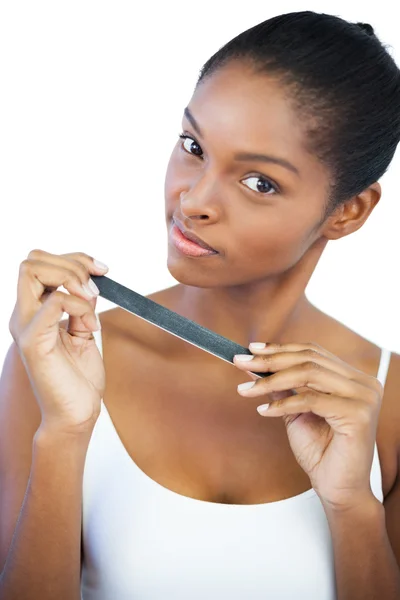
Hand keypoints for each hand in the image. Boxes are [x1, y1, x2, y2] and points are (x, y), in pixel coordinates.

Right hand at [9, 249, 108, 434]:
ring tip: (92, 301)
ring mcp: (25, 326)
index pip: (41, 263)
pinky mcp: (33, 340)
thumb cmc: (79, 378)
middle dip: (72, 263)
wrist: (76, 413)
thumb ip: (81, 305)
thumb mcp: (84, 330)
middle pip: (33, 259)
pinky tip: (89, 324)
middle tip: (96, 287)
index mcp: (35, 311)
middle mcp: (24, 314)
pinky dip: (78, 304)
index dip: (74, 259)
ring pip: (33, 269)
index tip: (103, 271)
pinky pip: (53, 301)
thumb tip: (88, 283)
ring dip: (72, 277)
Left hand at [234, 342, 383, 509]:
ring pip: (308, 374)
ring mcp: (364, 397)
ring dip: (271, 380)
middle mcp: (363, 383)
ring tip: (246, 389)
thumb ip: (283, 388)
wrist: (337, 489)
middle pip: (309, 359)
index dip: (280, 348)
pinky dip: (283, 404)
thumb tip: (256, 363)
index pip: (313, 352)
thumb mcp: (296, 413)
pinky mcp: (357, 414)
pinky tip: (263, 411)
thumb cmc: (320, 453)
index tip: (251, 349)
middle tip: (240, 361)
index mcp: (353, 379)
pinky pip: (310, 400)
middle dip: (270, 360)